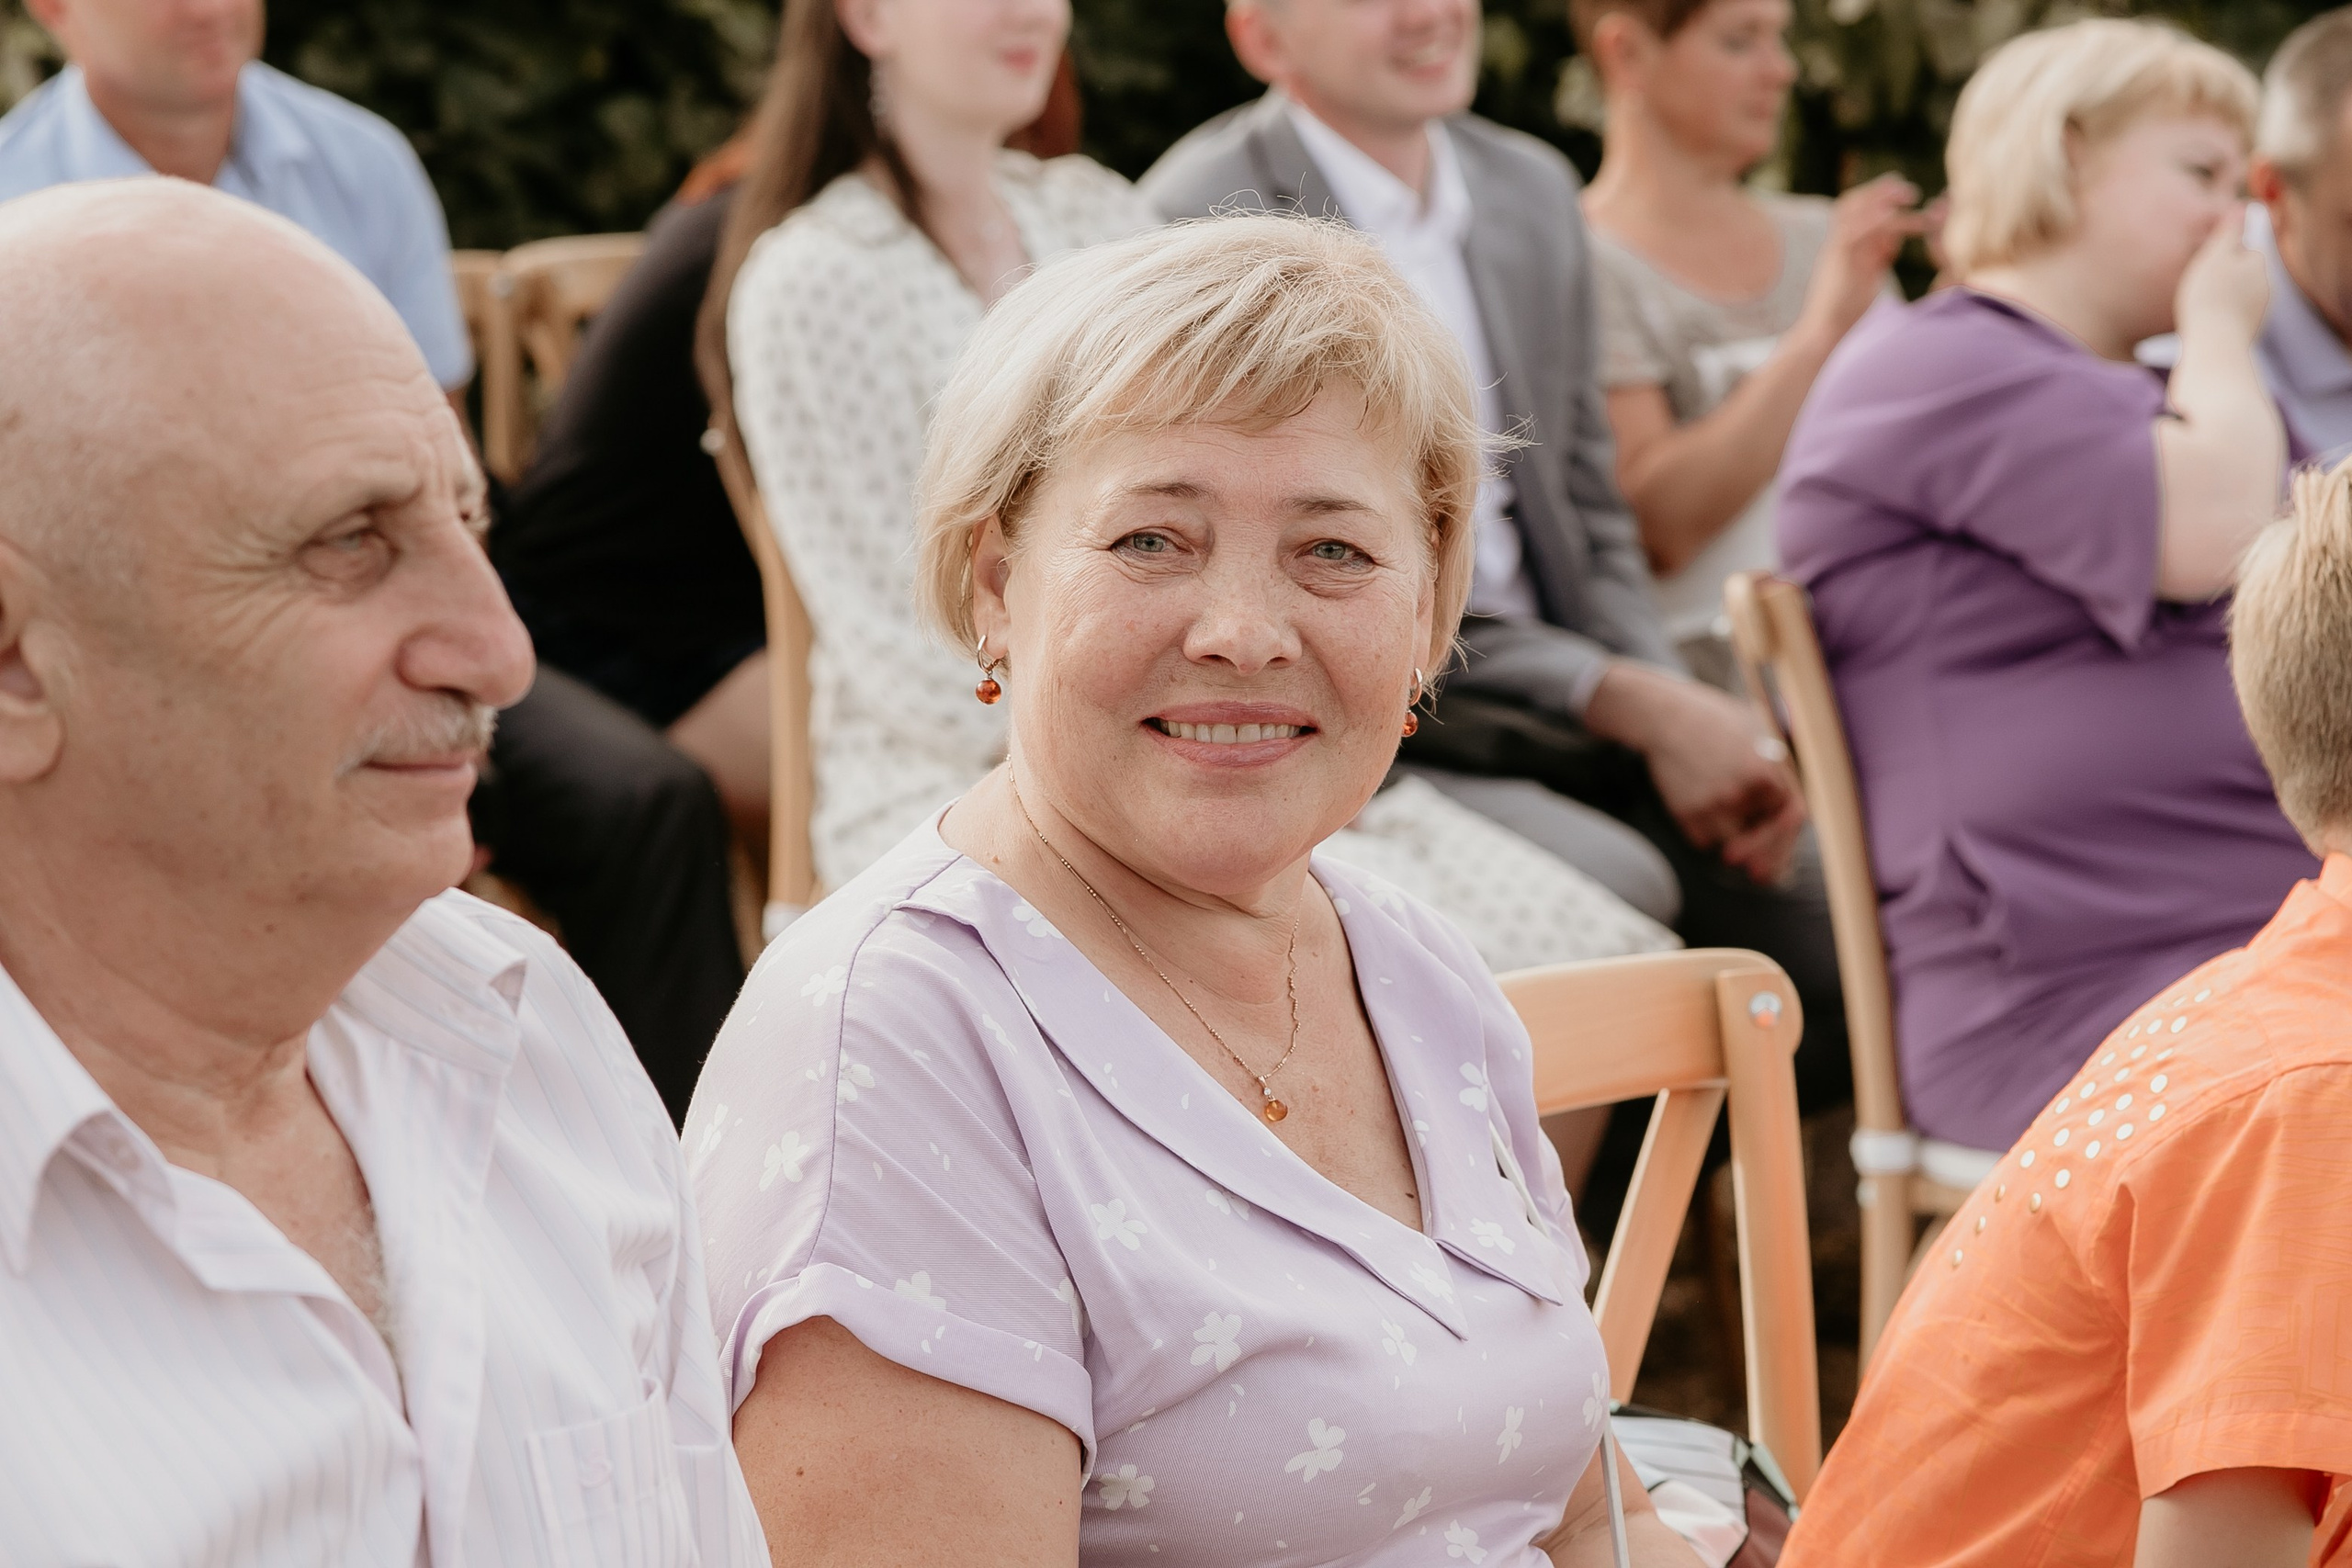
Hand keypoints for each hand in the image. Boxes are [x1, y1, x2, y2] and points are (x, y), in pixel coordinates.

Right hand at [1584, 663, 1805, 883]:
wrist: (1664, 717)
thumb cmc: (1712, 720)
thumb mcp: (1757, 730)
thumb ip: (1776, 766)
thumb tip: (1788, 803)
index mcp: (1767, 770)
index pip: (1791, 816)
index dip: (1788, 838)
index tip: (1784, 854)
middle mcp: (1743, 791)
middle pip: (1764, 840)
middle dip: (1765, 860)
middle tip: (1759, 875)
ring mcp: (1714, 804)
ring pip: (1732, 842)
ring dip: (1730, 838)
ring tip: (1716, 809)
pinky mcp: (1687, 813)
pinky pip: (1703, 839)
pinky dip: (1704, 832)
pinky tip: (1697, 806)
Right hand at [1795, 174, 1924, 345]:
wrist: (1825, 329)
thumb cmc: (1846, 308)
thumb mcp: (1867, 274)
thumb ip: (1877, 255)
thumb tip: (1892, 240)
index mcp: (1844, 244)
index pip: (1859, 210)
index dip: (1880, 197)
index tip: (1904, 191)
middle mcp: (1837, 242)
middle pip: (1855, 203)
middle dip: (1882, 190)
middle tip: (1910, 188)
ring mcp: (1834, 248)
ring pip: (1855, 212)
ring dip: (1883, 199)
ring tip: (1910, 195)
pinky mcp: (1835, 260)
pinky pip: (1852, 233)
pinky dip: (1872, 220)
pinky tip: (1891, 214)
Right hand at [2174, 204, 2268, 345]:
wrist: (2214, 346)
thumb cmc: (2209, 298)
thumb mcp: (2214, 257)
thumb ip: (2228, 232)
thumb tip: (2242, 206)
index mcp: (2257, 263)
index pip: (2245, 249)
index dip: (2224, 255)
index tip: (2206, 265)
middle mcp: (2264, 285)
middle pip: (2243, 273)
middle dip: (2227, 275)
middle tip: (2200, 285)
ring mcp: (2259, 309)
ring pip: (2240, 295)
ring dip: (2225, 297)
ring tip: (2201, 306)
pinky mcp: (2250, 330)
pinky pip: (2236, 316)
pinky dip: (2224, 316)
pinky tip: (2207, 323)